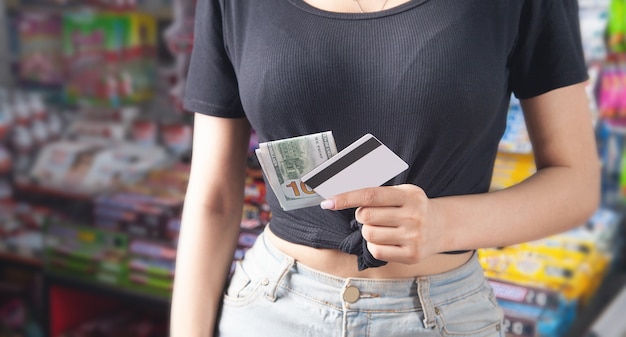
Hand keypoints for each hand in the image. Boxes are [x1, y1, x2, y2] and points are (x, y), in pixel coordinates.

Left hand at [321, 184, 444, 264]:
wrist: (442, 227)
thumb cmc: (413, 207)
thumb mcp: (402, 193)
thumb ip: (377, 194)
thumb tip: (340, 198)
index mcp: (409, 195)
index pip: (370, 196)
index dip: (346, 198)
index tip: (328, 202)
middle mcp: (413, 216)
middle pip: (366, 217)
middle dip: (361, 216)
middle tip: (370, 215)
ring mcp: (414, 237)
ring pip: (369, 235)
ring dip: (368, 231)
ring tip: (380, 228)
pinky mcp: (412, 255)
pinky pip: (376, 251)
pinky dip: (374, 245)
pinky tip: (385, 240)